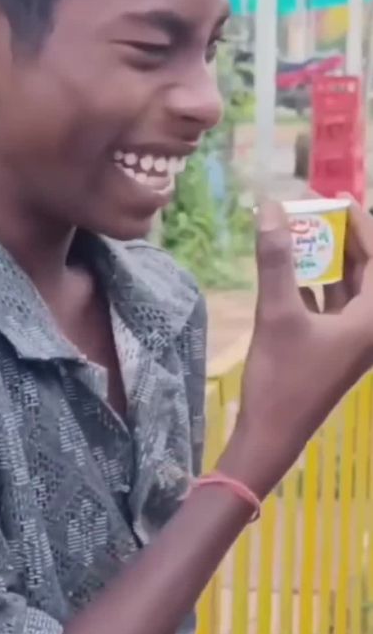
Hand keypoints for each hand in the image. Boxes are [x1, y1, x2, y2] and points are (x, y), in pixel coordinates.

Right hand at [232, 198, 372, 496]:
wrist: (272, 434)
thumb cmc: (282, 377)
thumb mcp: (277, 313)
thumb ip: (276, 259)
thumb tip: (270, 207)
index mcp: (372, 321)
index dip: (363, 225)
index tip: (338, 199)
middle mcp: (371, 329)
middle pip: (367, 271)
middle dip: (345, 239)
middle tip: (317, 211)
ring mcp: (355, 342)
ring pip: (350, 288)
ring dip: (330, 261)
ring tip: (303, 233)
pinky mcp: (335, 350)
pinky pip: (335, 306)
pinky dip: (318, 285)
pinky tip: (293, 269)